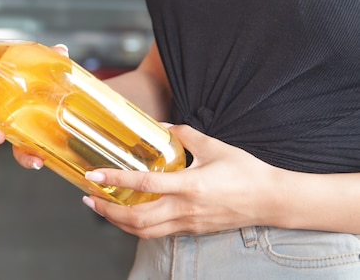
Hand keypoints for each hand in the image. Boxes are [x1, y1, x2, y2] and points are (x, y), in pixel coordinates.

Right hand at [0, 43, 69, 170]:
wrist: (56, 92)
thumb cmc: (39, 79)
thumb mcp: (43, 67)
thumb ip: (49, 58)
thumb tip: (61, 50)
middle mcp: (4, 118)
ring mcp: (18, 132)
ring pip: (16, 148)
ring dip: (19, 155)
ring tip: (29, 158)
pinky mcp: (31, 142)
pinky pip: (27, 154)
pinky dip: (31, 160)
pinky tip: (40, 161)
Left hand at [82, 124, 279, 238]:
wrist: (271, 200)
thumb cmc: (245, 172)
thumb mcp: (214, 146)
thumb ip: (185, 134)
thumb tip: (162, 125)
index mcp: (189, 186)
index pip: (143, 185)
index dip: (114, 179)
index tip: (93, 174)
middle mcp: (184, 209)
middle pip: (136, 219)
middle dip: (107, 210)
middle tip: (89, 198)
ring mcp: (187, 223)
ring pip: (143, 232)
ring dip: (118, 222)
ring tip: (102, 209)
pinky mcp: (191, 230)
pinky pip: (157, 233)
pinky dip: (137, 227)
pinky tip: (128, 215)